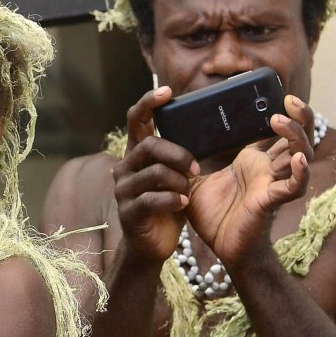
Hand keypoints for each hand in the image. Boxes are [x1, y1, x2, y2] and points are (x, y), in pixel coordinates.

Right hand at [114, 86, 199, 262]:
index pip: (137, 120)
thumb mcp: (175, 176)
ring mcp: (123, 191)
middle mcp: (124, 168)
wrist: (153, 244)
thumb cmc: (167, 206)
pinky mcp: (129, 212)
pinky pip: (152, 199)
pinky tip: (183, 203)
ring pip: (154, 172)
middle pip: (149, 145)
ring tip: (188, 191)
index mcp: (136, 155)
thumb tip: (212, 130)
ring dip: (178, 181)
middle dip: (178, 154)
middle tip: (195, 169)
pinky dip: (173, 200)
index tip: (167, 92)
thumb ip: (180, 156)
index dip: (149, 102)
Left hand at [184, 94, 312, 268]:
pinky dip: (299, 173)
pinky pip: (293, 186)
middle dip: (298, 116)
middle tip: (287, 98)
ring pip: (301, 155)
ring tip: (281, 120)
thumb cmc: (215, 216)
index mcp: (254, 161)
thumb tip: (167, 139)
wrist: (223, 248)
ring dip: (296, 136)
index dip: (281, 113)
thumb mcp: (196, 181)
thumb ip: (187, 161)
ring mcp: (273, 184)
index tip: (274, 94)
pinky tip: (298, 160)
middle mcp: (268, 169)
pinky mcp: (271, 201)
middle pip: (297, 137)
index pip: (276, 132)